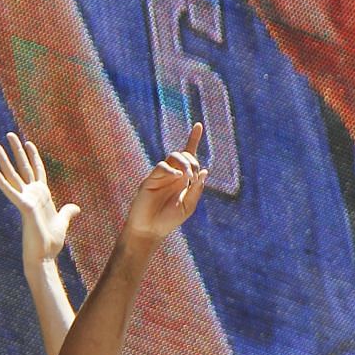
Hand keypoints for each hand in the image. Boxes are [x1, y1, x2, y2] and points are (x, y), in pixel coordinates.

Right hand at [0, 133, 77, 264]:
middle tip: (9, 134)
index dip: (33, 157)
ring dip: (4, 161)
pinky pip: (11, 193)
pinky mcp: (24, 208)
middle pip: (23, 168)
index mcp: (42, 196)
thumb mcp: (63, 223)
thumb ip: (67, 213)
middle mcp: (32, 195)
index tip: (28, 143)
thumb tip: (75, 207)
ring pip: (14, 176)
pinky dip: (2, 183)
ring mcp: (26, 200)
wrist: (45, 256)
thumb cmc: (51, 242)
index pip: (37, 171)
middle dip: (17, 151)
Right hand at [123, 124, 207, 241]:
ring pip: (173, 156)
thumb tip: (204, 171)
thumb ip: (196, 189)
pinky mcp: (150, 179)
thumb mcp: (188, 206)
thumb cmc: (169, 220)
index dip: (193, 139)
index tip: (199, 124)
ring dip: (184, 163)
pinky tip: (177, 177)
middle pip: (184, 154)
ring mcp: (161, 176)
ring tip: (186, 177)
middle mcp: (173, 174)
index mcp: (184, 179)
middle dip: (192, 161)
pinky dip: (171, 170)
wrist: (150, 230)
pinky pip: (162, 166)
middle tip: (192, 176)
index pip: (190, 156)